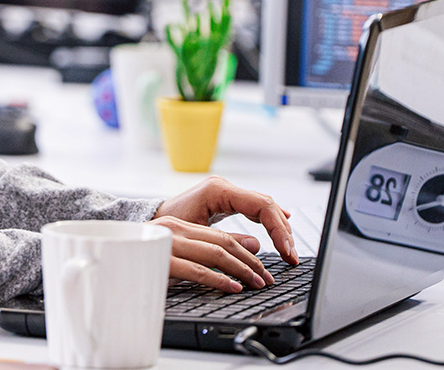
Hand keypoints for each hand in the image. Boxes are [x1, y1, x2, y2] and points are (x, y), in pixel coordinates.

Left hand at [152, 176, 297, 292]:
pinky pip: (255, 208)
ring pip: (263, 206)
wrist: (152, 220)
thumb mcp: (198, 237)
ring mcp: (226, 191)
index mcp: (218, 190)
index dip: (279, 229)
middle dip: (283, 231)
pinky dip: (269, 221)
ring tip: (288, 251)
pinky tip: (281, 231)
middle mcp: (224, 186)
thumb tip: (258, 248)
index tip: (286, 251)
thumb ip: (228, 242)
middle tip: (291, 256)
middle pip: (266, 205)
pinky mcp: (225, 199)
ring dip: (278, 228)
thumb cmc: (168, 228)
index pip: (262, 205)